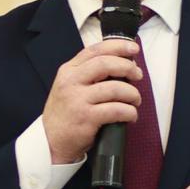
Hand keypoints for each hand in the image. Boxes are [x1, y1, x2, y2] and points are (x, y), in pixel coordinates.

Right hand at [42, 38, 141, 164]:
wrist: (51, 141)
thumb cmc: (66, 113)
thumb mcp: (70, 86)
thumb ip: (89, 73)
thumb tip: (122, 63)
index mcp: (68, 70)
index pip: (95, 50)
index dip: (117, 46)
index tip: (133, 48)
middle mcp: (71, 82)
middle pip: (105, 64)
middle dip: (127, 67)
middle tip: (138, 75)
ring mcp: (78, 100)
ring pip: (114, 88)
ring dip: (132, 93)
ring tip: (135, 100)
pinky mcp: (86, 118)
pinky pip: (116, 110)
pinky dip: (129, 112)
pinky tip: (131, 115)